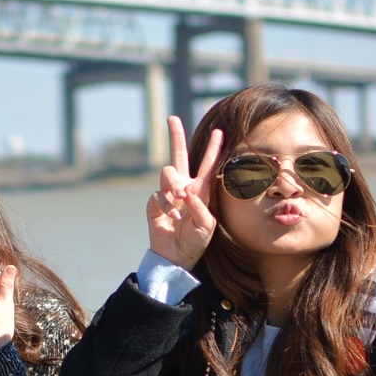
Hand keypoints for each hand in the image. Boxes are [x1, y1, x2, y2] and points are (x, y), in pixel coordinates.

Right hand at [146, 116, 222, 271]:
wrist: (177, 257)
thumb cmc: (196, 241)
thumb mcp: (207, 225)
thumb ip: (200, 207)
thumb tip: (187, 190)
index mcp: (200, 189)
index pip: (207, 165)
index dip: (213, 149)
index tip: (219, 131)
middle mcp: (183, 186)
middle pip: (178, 154)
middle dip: (176, 136)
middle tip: (172, 118)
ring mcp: (167, 193)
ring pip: (168, 172)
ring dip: (174, 182)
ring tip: (181, 196)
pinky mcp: (155, 203)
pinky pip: (159, 194)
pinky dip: (168, 204)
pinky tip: (174, 216)